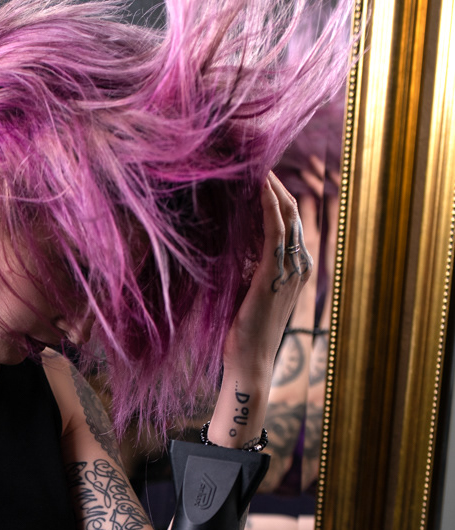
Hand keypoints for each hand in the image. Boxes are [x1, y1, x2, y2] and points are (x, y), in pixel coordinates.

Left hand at [207, 173, 313, 446]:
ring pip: (286, 218)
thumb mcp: (247, 294)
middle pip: (293, 214)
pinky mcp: (272, 277)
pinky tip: (259, 188)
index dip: (278, 198)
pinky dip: (268, 207)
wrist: (249, 365)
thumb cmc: (243, 334)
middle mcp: (298, 268)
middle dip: (276, 187)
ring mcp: (289, 272)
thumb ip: (246, 269)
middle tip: (258, 164)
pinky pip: (274, 232)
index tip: (260, 177)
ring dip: (272, 190)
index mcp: (294, 271)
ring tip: (257, 168)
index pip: (290, 224)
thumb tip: (231, 246)